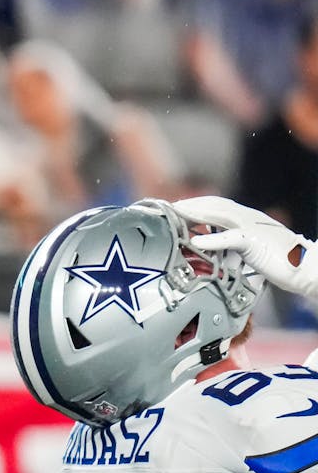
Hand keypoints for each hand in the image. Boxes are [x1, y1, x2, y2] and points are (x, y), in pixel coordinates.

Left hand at [173, 195, 316, 297]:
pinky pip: (231, 239)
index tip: (178, 208)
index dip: (198, 205)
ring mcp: (253, 228)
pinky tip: (195, 242)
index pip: (218, 206)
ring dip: (196, 214)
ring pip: (220, 215)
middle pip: (215, 206)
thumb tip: (213, 248)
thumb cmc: (281, 261)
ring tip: (177, 214)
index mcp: (248, 219)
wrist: (307, 267)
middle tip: (169, 207)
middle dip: (192, 204)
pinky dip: (212, 240)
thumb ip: (234, 245)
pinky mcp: (255, 242)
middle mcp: (250, 218)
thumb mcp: (252, 249)